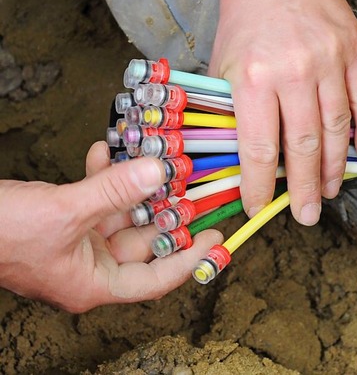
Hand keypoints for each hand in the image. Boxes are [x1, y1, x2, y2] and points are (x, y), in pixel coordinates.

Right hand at [0, 141, 222, 312]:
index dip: (190, 258)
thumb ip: (115, 192)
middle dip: (165, 210)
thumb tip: (159, 172)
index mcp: (93, 283)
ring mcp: (76, 242)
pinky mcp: (63, 219)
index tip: (215, 236)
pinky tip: (106, 151)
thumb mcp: (64, 211)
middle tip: (190, 185)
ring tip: (153, 159)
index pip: (156, 279)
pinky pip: (94, 199)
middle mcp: (89, 266)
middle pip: (143, 241)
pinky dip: (102, 176)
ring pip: (121, 214)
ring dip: (134, 186)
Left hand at [210, 0, 356, 225]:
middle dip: (305, 188)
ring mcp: (329, 62)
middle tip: (307, 214)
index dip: (260, 186)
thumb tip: (247, 160)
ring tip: (331, 191)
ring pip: (337, 130)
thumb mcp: (223, 66)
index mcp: (253, 77)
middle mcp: (293, 72)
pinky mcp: (354, 53)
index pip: (259, 148)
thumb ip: (234, 111)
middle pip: (303, 146)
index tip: (260, 207)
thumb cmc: (246, 20)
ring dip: (336, 167)